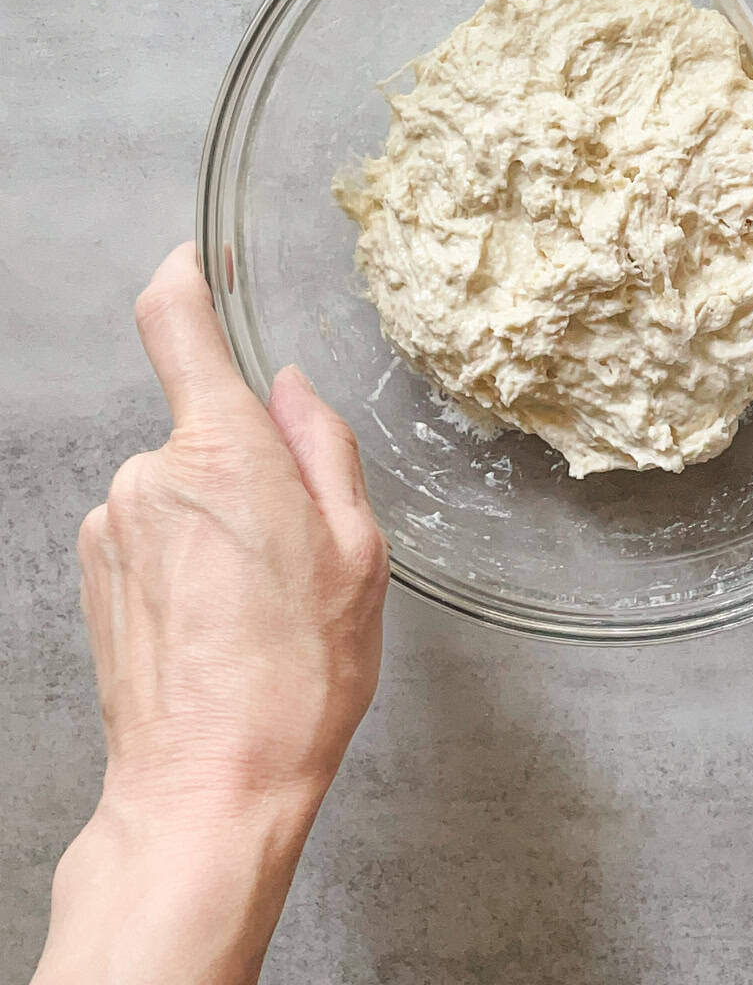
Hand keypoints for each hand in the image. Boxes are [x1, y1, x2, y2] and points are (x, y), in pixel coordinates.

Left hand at [35, 244, 387, 983]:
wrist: (205, 791)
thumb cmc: (294, 679)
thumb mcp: (357, 554)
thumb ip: (325, 451)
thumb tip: (295, 390)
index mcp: (224, 453)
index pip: (176, 323)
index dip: (186, 276)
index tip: (201, 261)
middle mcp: (150, 475)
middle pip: (201, 425)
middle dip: (247, 462)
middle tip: (293, 545)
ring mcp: (112, 526)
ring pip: (177, 483)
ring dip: (216, 516)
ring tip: (255, 602)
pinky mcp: (94, 574)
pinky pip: (149, 530)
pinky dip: (183, 554)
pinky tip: (217, 621)